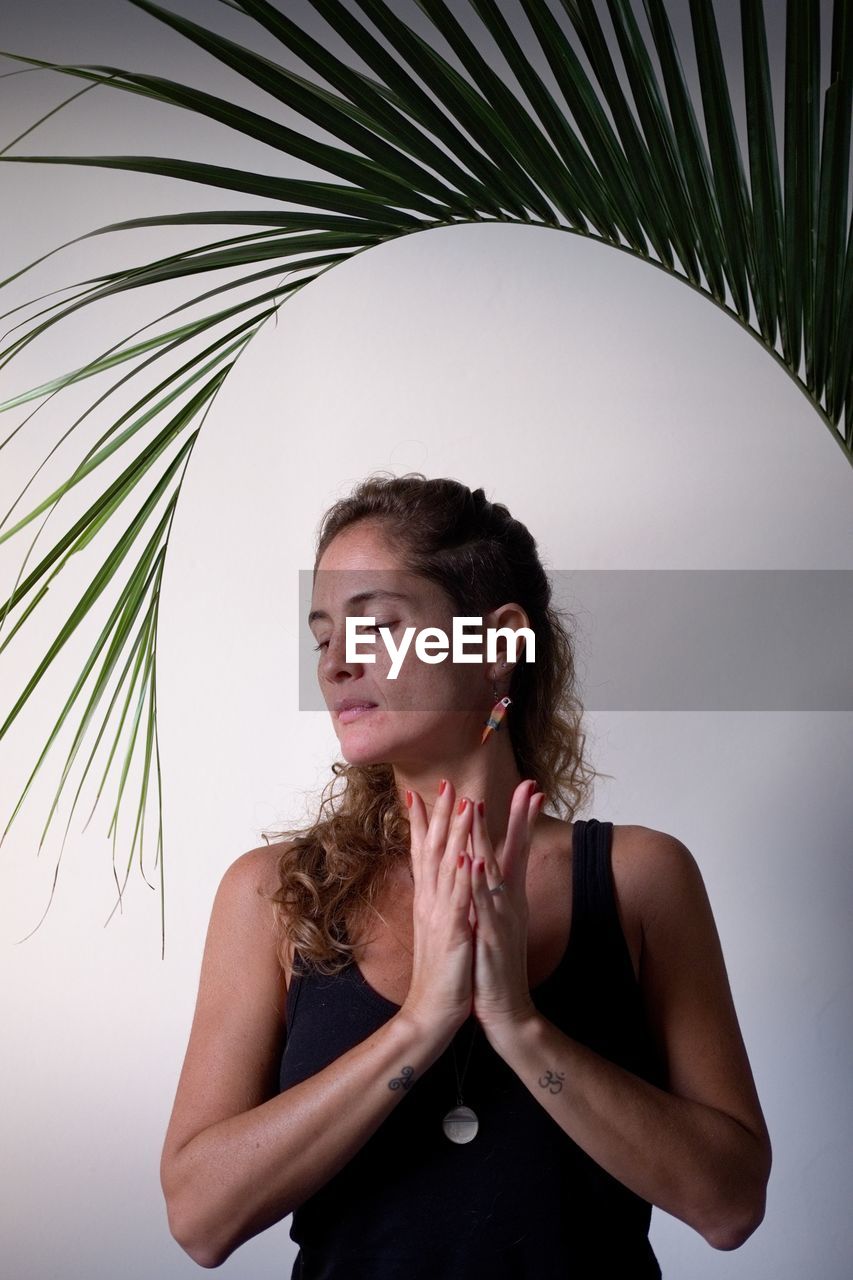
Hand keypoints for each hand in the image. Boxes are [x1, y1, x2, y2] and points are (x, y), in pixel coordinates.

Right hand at [401, 779, 476, 1043]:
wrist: (429, 1013)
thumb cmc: (439, 972)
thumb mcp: (438, 930)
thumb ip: (437, 902)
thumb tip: (438, 880)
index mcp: (428, 900)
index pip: (423, 852)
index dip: (422, 822)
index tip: (421, 792)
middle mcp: (430, 901)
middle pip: (433, 849)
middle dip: (440, 814)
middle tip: (445, 782)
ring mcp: (440, 915)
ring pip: (448, 866)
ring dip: (456, 834)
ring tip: (465, 803)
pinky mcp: (454, 933)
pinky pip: (459, 900)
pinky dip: (463, 876)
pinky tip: (469, 855)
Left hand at [468, 779, 544, 1038]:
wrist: (506, 1011)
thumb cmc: (496, 964)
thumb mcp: (496, 921)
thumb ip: (496, 892)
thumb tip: (493, 866)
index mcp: (509, 897)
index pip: (518, 849)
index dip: (524, 818)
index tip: (532, 787)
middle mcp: (511, 903)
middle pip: (515, 852)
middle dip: (520, 818)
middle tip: (530, 785)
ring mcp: (503, 919)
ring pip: (495, 873)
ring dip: (488, 840)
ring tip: (481, 809)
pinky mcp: (491, 939)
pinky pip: (484, 906)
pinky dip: (478, 883)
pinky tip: (472, 863)